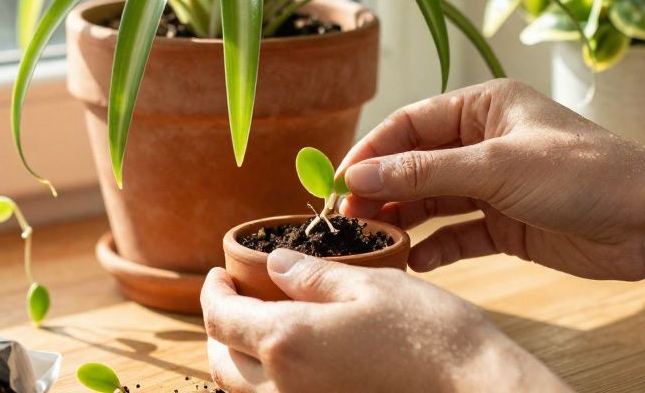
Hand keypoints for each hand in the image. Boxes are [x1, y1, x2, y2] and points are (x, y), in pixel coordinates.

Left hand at [200, 249, 566, 392]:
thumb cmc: (432, 335)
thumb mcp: (371, 285)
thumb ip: (313, 276)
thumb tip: (273, 264)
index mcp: (287, 342)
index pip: (220, 318)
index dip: (213, 292)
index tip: (219, 274)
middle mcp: (283, 390)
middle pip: (221, 364)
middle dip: (219, 329)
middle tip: (234, 300)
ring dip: (239, 362)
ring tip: (259, 331)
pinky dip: (268, 386)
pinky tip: (293, 364)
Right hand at [338, 78, 644, 281]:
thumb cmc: (583, 173)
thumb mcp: (495, 167)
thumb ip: (424, 171)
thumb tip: (359, 174)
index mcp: (483, 107)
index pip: (409, 124)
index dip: (370, 152)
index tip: (336, 182)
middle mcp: (485, 141)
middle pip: (415, 163)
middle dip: (381, 189)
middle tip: (346, 220)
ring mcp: (496, 185)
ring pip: (433, 200)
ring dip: (404, 219)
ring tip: (374, 241)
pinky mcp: (508, 225)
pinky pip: (458, 235)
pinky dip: (435, 247)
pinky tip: (413, 261)